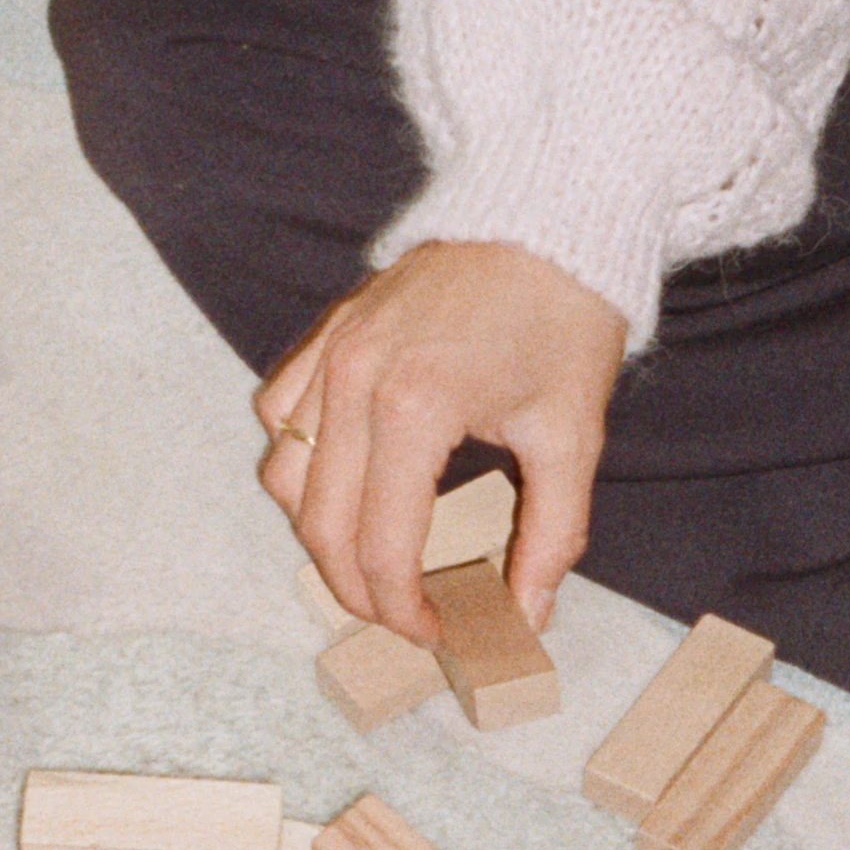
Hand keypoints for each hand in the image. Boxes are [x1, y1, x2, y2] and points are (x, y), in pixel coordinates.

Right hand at [255, 242, 626, 642]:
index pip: (382, 546)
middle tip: (402, 615)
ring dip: (318, 531)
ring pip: (284, 475)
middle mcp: (356, 379)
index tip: (437, 631)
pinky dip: (296, 459)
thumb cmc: (564, 318)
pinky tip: (341, 479)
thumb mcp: (572, 435)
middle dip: (356, 589)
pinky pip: (277, 413)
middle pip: (320, 525)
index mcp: (416, 407)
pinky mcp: (328, 332)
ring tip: (369, 557)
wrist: (548, 218)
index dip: (403, 609)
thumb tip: (528, 613)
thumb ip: (549, 535)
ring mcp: (332, 351)